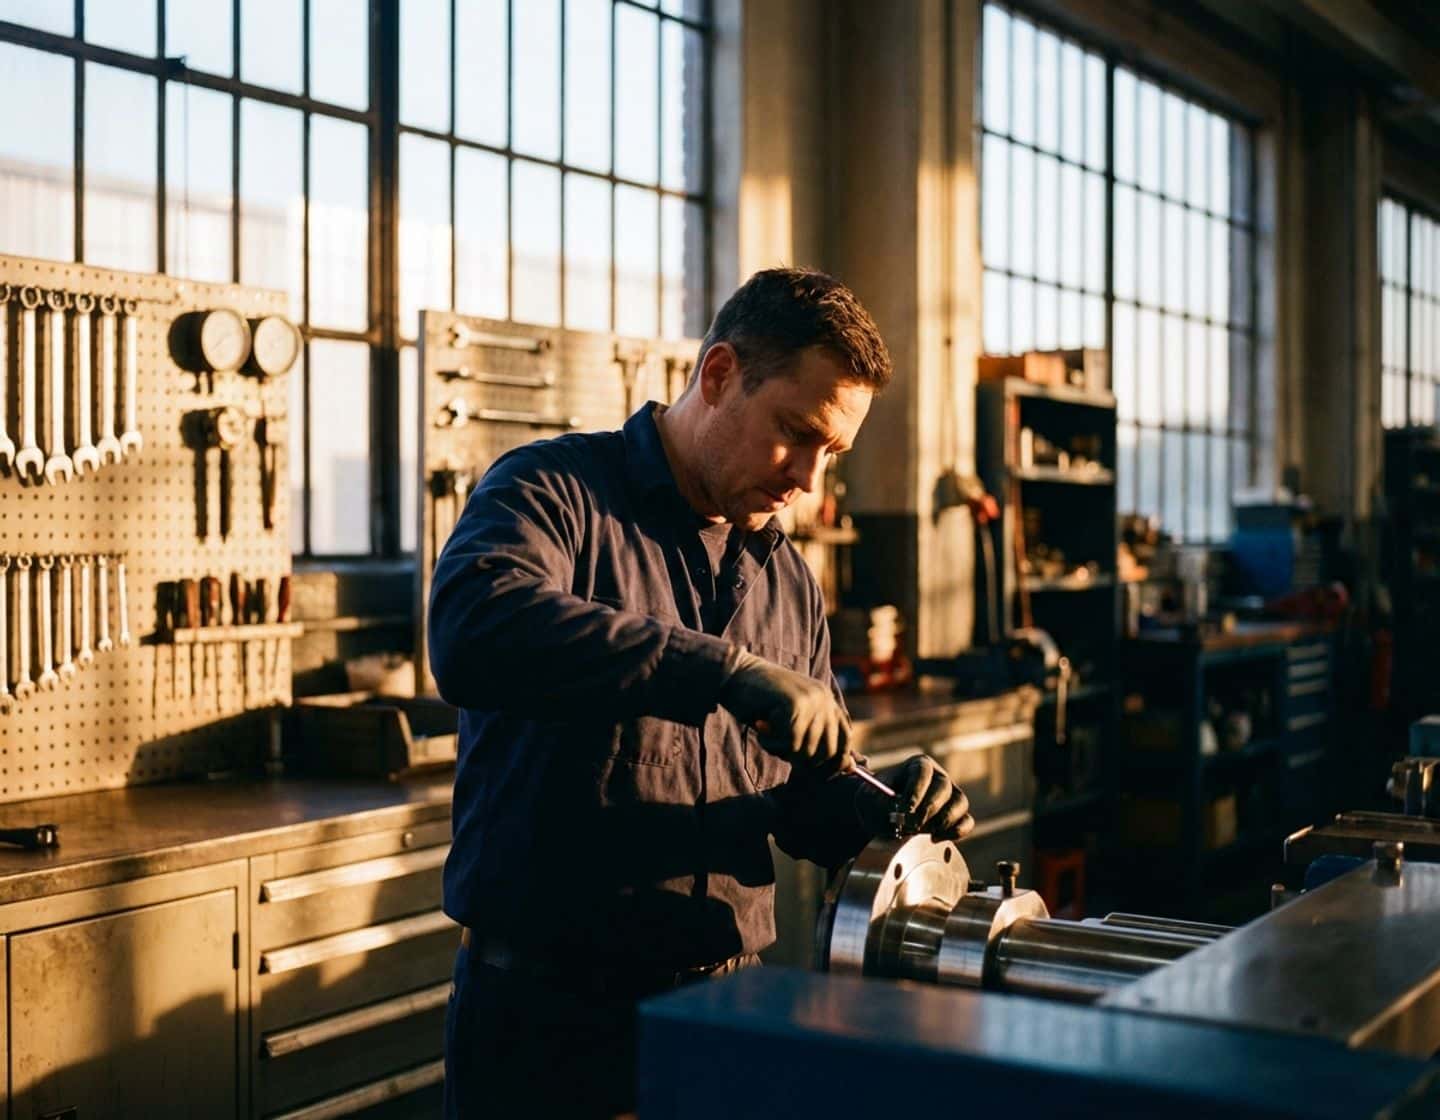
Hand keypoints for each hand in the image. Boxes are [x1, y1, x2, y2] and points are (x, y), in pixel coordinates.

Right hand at [719, 649, 850, 770]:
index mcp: (827, 700)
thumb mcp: (794, 721)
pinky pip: (789, 742)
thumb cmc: (760, 701)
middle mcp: (824, 698)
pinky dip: (771, 742)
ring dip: (781, 749)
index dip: (834, 761)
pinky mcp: (795, 703)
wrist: (734, 674)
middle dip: (801, 759)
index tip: (815, 772)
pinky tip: (760, 725)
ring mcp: (811, 700)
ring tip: (766, 730)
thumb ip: (818, 740)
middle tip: (779, 744)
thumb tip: (849, 769)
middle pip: (827, 752)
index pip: (845, 739)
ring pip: (806, 750)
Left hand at [859, 755, 973, 840]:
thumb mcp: (872, 796)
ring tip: (923, 831)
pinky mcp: (957, 814)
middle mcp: (938, 776)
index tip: (906, 808)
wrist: (885, 816)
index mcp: (918, 765)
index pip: (922, 771)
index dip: (916, 790)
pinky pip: (967, 821)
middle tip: (912, 824)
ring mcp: (951, 795)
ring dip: (943, 820)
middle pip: (944, 786)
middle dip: (928, 808)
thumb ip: (879, 799)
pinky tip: (934, 838)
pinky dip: (956, 832)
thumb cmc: (878, 802)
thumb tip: (892, 805)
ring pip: (960, 802)